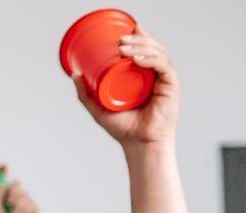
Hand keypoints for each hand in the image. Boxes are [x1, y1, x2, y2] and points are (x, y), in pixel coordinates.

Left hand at [0, 167, 40, 212]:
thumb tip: (0, 184)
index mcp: (3, 197)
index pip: (4, 181)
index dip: (3, 171)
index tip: (3, 165)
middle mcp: (15, 197)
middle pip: (16, 185)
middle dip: (13, 192)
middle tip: (9, 203)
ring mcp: (25, 203)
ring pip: (24, 194)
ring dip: (18, 204)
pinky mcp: (34, 210)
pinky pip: (31, 203)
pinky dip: (24, 210)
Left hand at [73, 28, 178, 146]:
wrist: (138, 145)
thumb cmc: (123, 129)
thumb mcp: (98, 108)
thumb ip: (86, 94)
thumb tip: (73, 74)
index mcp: (144, 75)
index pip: (145, 50)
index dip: (137, 37)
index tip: (122, 33)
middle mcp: (156, 75)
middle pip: (152, 48)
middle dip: (137, 39)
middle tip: (119, 40)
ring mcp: (165, 80)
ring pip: (158, 54)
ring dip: (141, 46)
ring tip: (123, 47)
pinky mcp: (171, 87)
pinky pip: (164, 67)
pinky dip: (151, 60)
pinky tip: (138, 59)